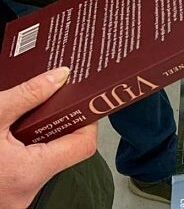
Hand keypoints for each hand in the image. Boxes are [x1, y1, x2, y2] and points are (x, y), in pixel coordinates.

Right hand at [0, 67, 97, 208]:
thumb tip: (60, 76)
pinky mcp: (1, 195)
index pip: (84, 145)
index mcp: (29, 173)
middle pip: (61, 150)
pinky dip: (18, 147)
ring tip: (20, 114)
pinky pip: (21, 167)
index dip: (87, 118)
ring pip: (39, 158)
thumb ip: (28, 95)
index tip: (82, 99)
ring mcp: (12, 197)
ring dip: (33, 134)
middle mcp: (25, 192)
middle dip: (55, 122)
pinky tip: (5, 131)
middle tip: (49, 97)